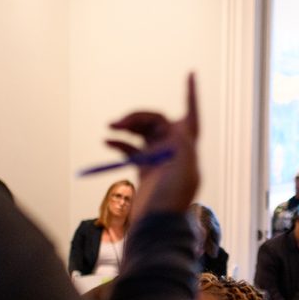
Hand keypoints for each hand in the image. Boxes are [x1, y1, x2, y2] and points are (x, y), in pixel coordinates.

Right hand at [106, 73, 199, 218]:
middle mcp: (173, 150)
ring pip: (141, 131)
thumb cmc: (172, 200)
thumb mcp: (184, 172)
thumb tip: (179, 124)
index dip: (191, 95)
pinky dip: (119, 142)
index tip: (190, 74)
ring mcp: (158, 158)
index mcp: (186, 147)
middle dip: (137, 117)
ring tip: (110, 128)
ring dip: (126, 126)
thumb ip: (184, 145)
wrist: (156, 225)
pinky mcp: (144, 167)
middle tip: (118, 123)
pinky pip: (130, 147)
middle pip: (156, 121)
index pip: (191, 114)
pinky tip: (108, 142)